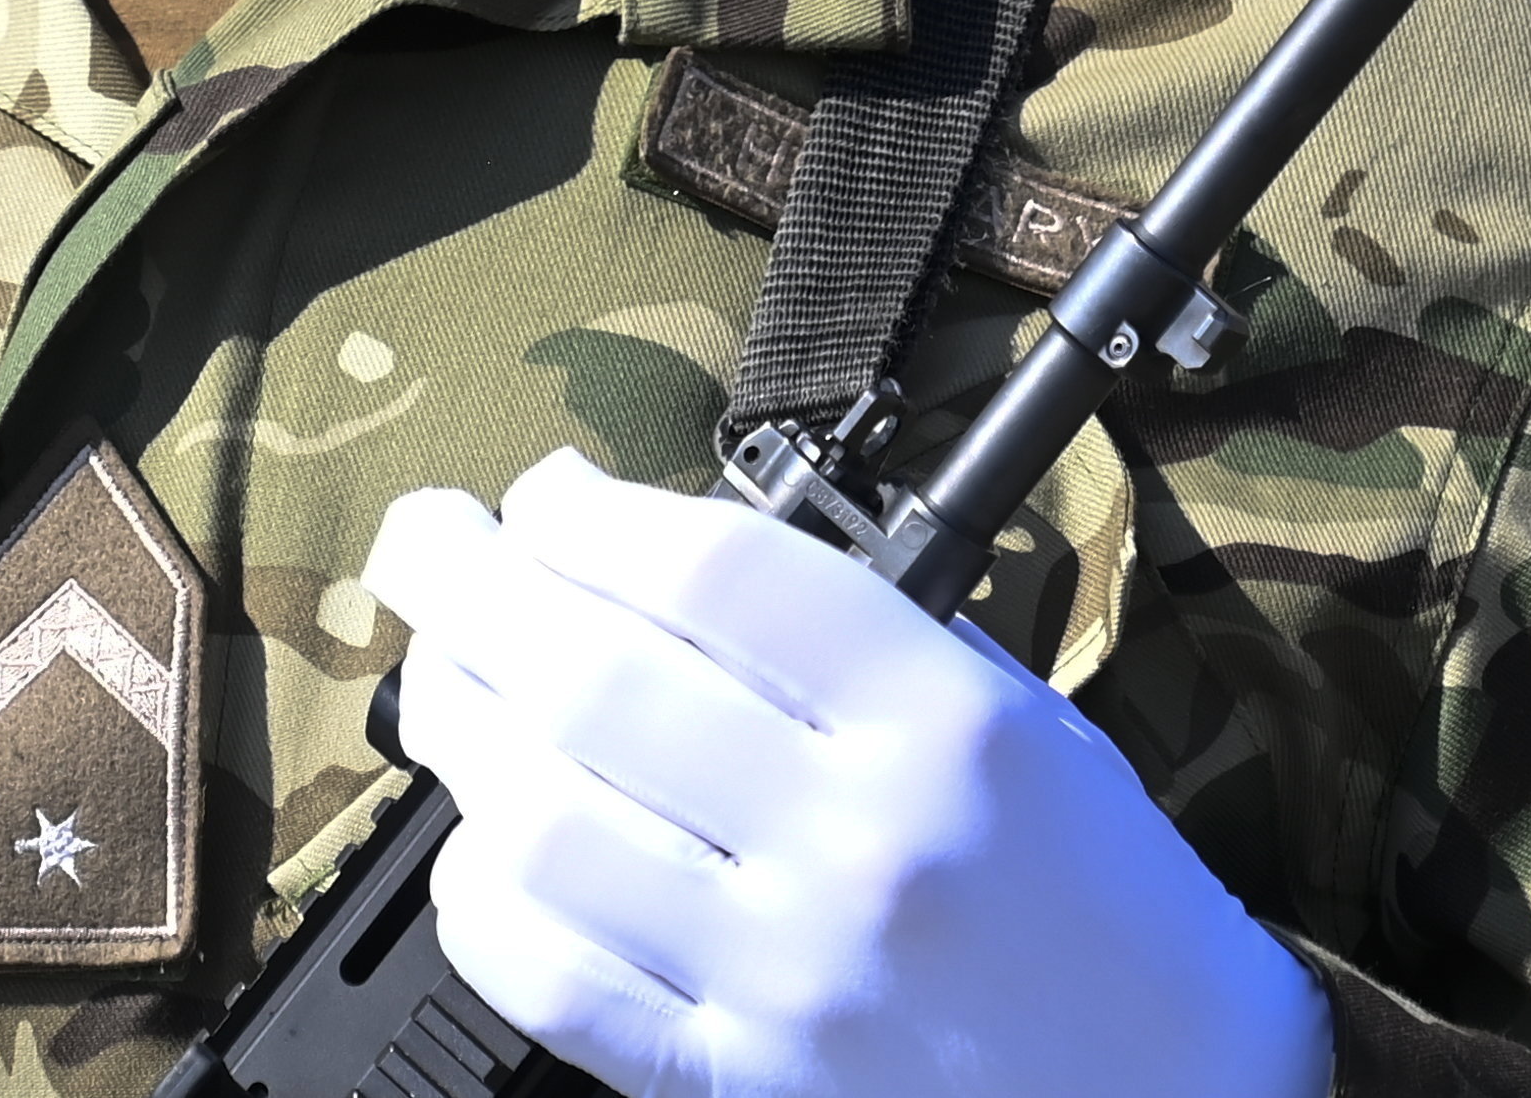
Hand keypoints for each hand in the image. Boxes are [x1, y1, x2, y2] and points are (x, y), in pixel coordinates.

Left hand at [364, 451, 1328, 1097]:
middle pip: (598, 675)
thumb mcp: (1026, 730)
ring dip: (458, 729)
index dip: (589, 514)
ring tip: (441, 682)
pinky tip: (484, 846)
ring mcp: (792, 979)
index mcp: (947, 727)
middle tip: (426, 544)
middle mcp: (863, 844)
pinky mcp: (741, 1090)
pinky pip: (554, 981)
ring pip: (546, 818)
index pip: (716, 575)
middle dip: (473, 587)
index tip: (541, 493)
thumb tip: (632, 541)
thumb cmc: (1104, 909)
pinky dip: (485, 899)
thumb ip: (858, 636)